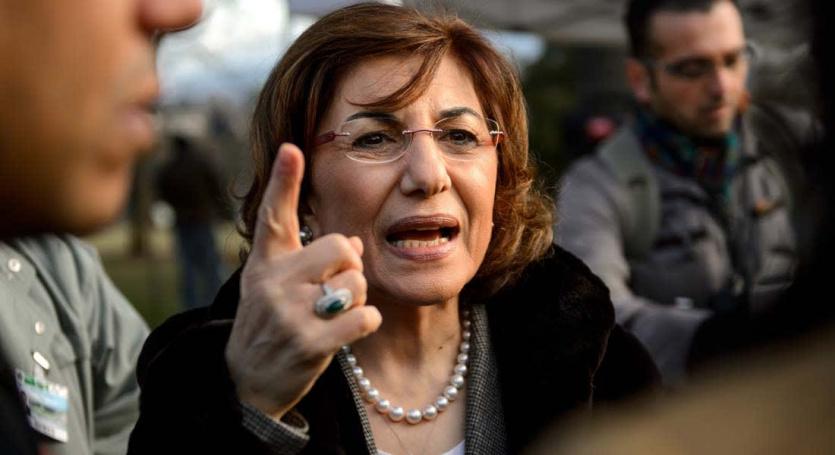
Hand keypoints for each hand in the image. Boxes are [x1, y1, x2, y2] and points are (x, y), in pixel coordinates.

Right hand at [225, 143, 381, 419]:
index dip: (283, 180)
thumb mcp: (274, 284)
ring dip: (355, 299)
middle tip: (333, 289)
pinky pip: (363, 316)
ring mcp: (288, 313)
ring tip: (331, 315)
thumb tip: (356, 245)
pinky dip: (364, 323)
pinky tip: (346, 332)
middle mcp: (272, 282)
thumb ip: (310, 258)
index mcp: (264, 262)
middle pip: (341, 247)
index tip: (291, 149)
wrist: (247, 381)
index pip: (274, 215)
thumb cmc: (272, 324)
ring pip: (355, 283)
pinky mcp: (309, 343)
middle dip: (349, 268)